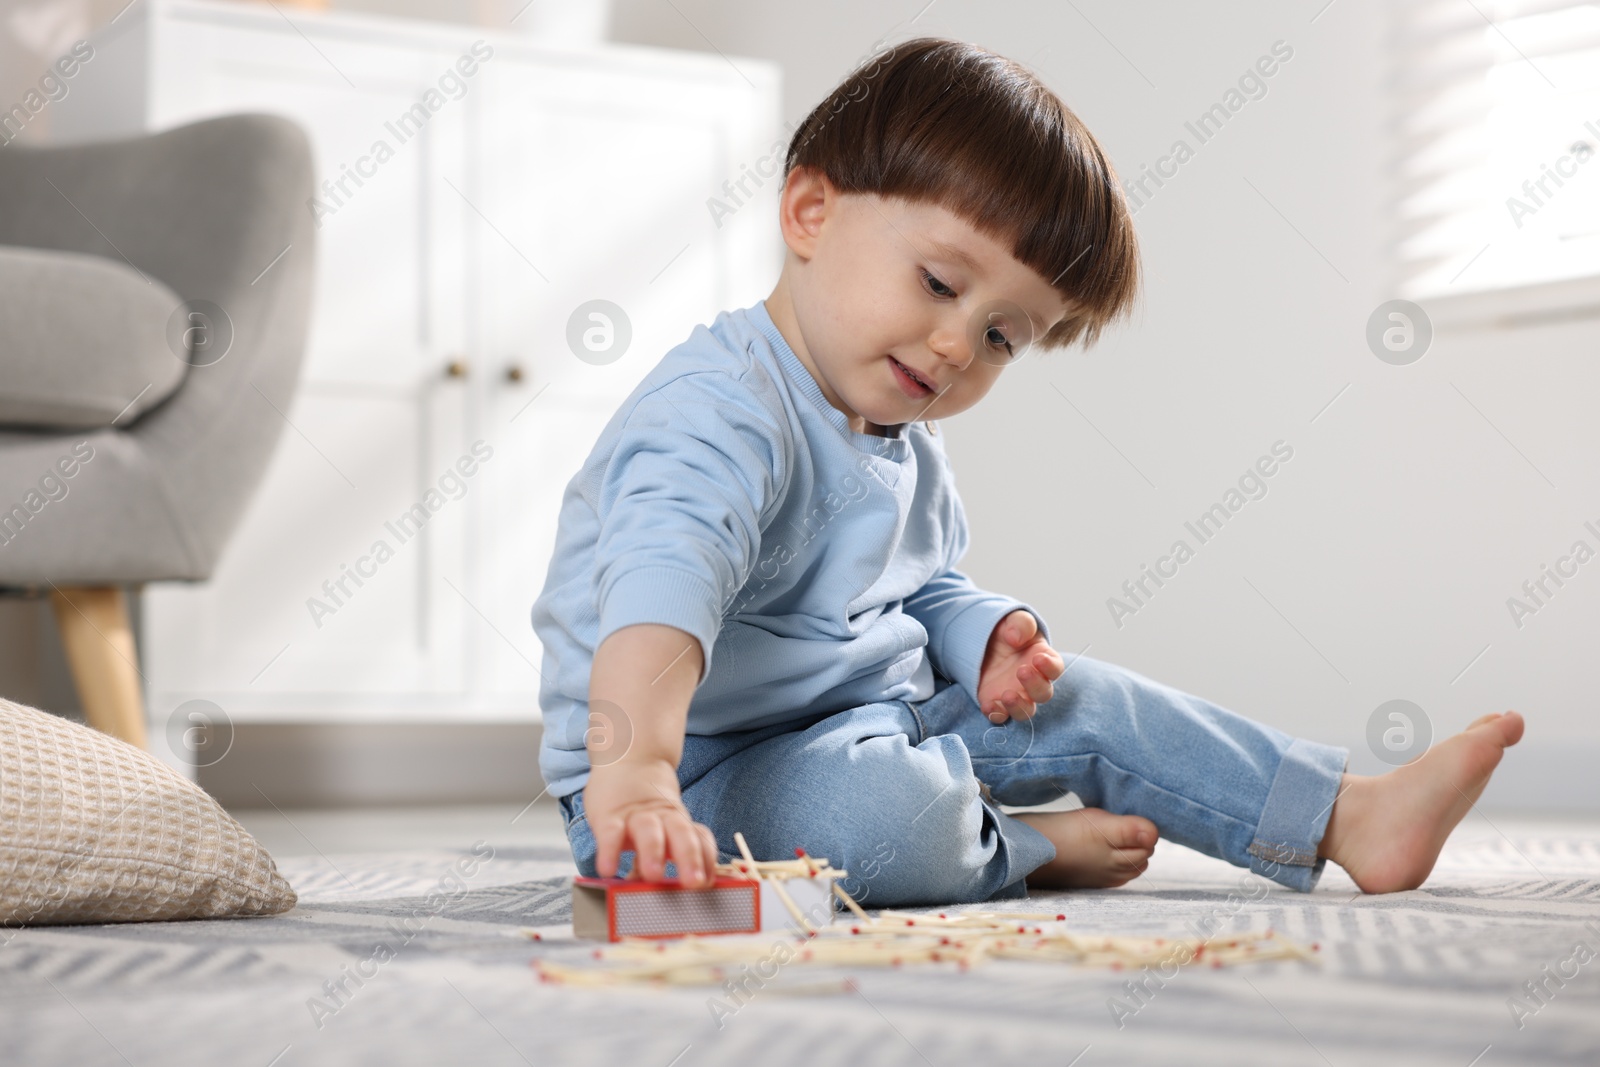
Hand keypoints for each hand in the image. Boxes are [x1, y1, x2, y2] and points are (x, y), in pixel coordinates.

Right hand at [583, 757, 719, 887]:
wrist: (628, 759)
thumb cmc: (647, 806)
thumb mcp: (662, 826)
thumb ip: (665, 855)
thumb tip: (663, 893)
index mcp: (680, 822)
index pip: (699, 838)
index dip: (707, 859)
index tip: (710, 883)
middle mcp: (663, 818)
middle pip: (681, 833)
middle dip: (689, 857)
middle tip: (694, 883)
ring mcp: (636, 815)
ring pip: (649, 830)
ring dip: (653, 852)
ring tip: (653, 876)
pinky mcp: (609, 816)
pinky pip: (610, 833)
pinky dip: (610, 851)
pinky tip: (607, 871)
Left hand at [977, 610, 1064, 723]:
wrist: (984, 642)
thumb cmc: (1008, 632)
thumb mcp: (1014, 620)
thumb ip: (1021, 624)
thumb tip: (1015, 638)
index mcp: (1043, 661)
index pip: (1055, 669)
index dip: (1050, 667)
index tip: (1038, 658)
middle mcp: (1033, 682)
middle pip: (1043, 693)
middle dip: (1034, 684)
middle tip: (1022, 671)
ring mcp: (1016, 695)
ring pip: (1026, 711)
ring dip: (1019, 706)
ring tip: (1007, 695)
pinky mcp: (996, 703)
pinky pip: (1000, 715)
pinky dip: (996, 714)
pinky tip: (989, 705)